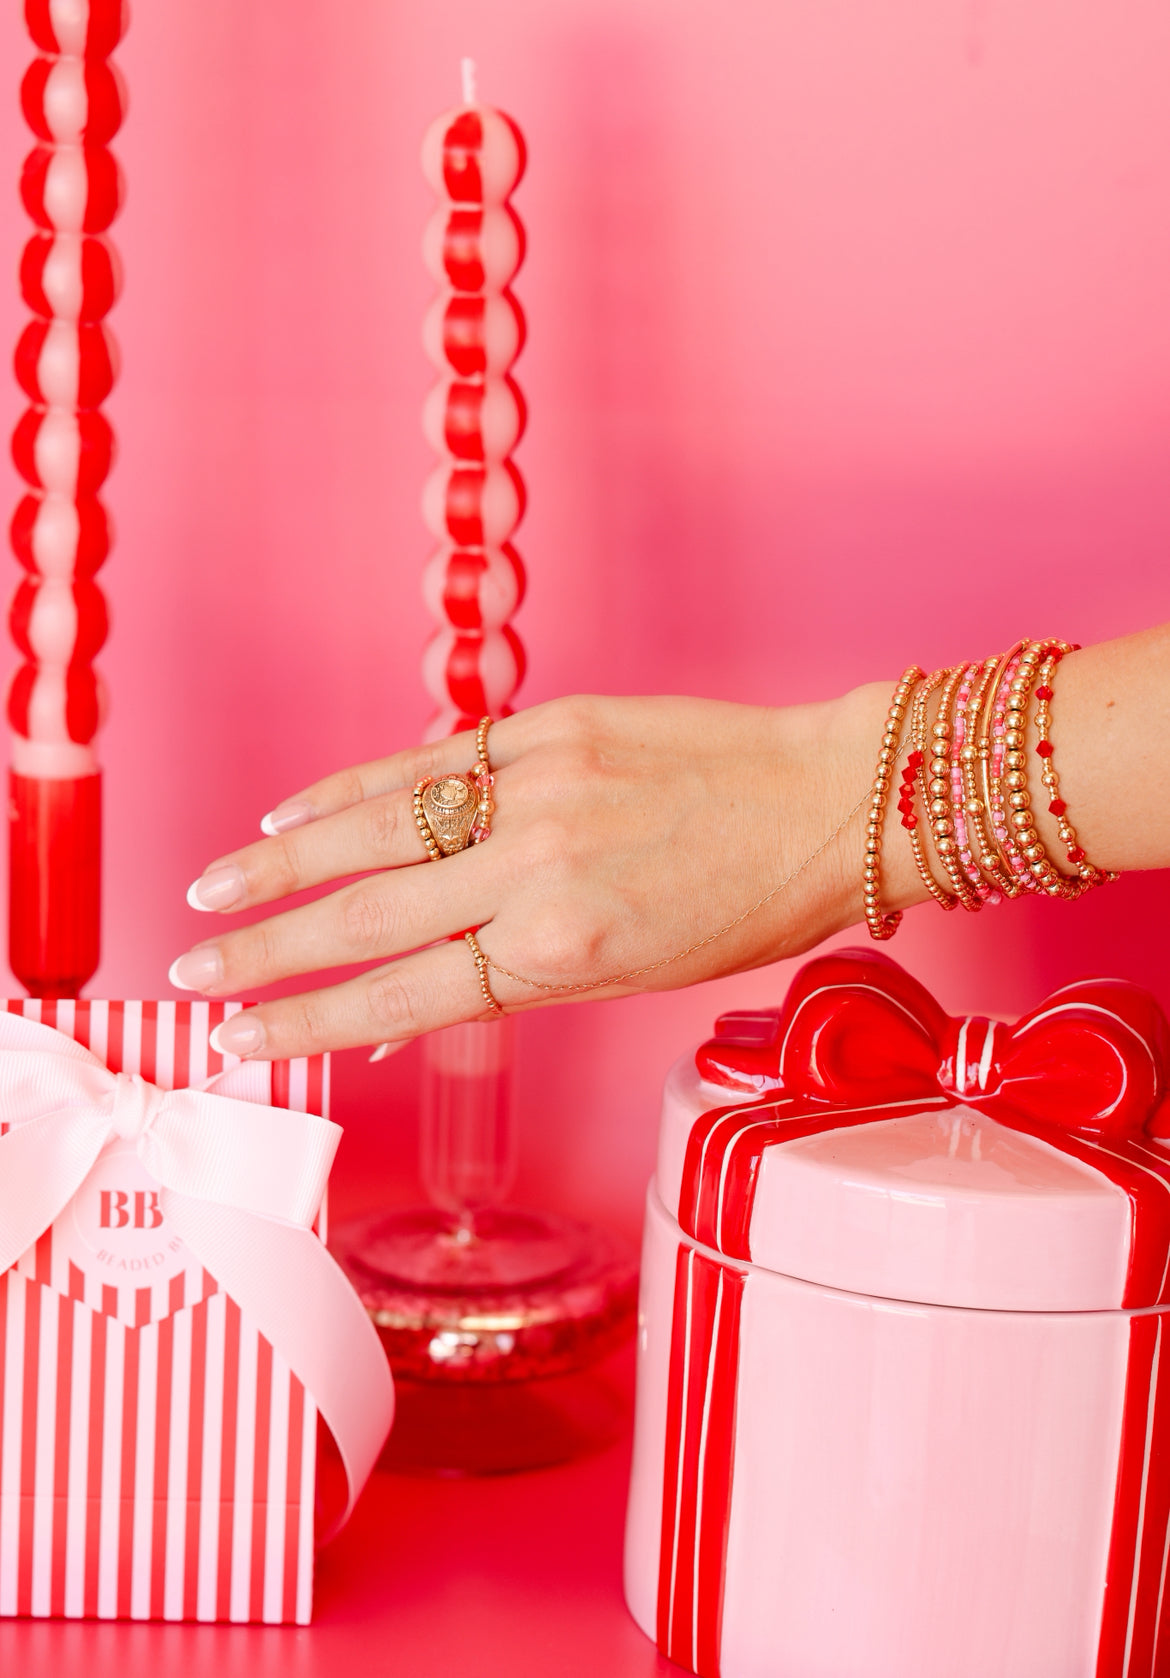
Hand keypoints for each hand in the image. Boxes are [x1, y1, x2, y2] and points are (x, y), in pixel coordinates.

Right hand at [169, 688, 903, 1058]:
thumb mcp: (632, 975)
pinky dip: (354, 786)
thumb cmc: (746, 908)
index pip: (401, 997)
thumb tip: (401, 999)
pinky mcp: (550, 726)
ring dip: (282, 864)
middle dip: (266, 955)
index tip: (239, 1044)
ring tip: (211, 890)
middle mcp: (537, 870)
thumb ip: (514, 979)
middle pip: (367, 918)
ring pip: (378, 829)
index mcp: (563, 952)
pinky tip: (293, 811)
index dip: (306, 1025)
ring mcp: (538, 788)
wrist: (830, 803)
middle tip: (191, 976)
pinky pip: (430, 761)